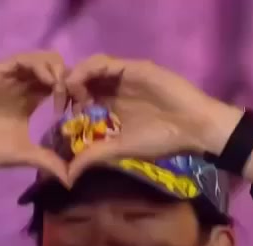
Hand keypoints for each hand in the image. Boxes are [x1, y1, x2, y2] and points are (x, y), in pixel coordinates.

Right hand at [0, 51, 70, 183]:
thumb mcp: (20, 155)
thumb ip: (46, 161)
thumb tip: (72, 179)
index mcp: (30, 102)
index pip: (61, 87)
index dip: (76, 95)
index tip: (83, 113)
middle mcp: (22, 86)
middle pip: (57, 69)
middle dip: (74, 80)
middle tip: (78, 100)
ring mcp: (10, 76)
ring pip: (44, 59)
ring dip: (60, 72)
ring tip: (62, 93)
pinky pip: (24, 59)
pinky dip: (41, 67)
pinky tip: (49, 84)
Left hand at [61, 55, 242, 185]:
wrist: (193, 128)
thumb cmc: (162, 140)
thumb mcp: (121, 149)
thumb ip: (95, 155)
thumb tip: (67, 175)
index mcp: (112, 107)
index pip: (82, 98)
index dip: (67, 104)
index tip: (59, 118)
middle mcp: (115, 89)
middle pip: (82, 80)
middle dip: (66, 89)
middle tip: (59, 104)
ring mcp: (124, 76)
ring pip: (89, 68)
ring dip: (74, 78)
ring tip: (68, 93)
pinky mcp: (132, 67)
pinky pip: (103, 62)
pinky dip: (86, 70)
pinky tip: (78, 84)